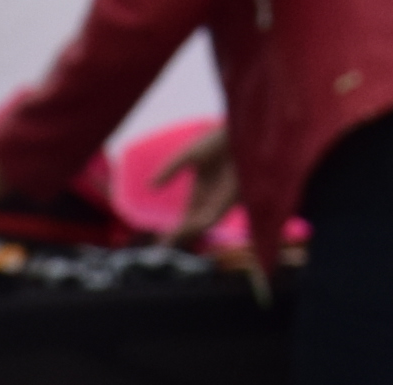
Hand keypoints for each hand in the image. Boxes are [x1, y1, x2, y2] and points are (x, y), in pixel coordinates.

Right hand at [158, 127, 243, 243]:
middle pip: (193, 225)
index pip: (186, 219)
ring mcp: (224, 200)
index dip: (173, 232)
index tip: (160, 244)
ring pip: (205, 222)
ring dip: (190, 230)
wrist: (242, 132)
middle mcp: (212, 201)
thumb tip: (151, 186)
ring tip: (175, 237)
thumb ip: (170, 169)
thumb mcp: (189, 155)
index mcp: (201, 193)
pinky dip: (205, 220)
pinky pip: (218, 212)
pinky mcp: (236, 197)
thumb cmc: (217, 140)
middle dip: (179, 235)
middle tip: (163, 245)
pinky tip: (194, 224)